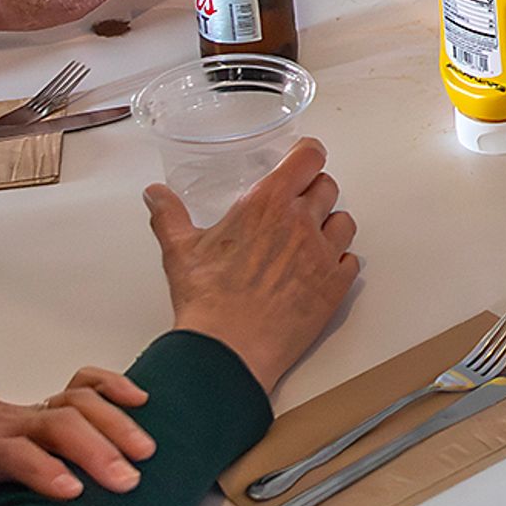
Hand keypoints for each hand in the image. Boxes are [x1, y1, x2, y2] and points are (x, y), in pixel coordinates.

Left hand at [0, 366, 156, 503]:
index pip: (9, 453)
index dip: (40, 469)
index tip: (73, 491)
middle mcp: (2, 428)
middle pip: (54, 424)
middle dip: (95, 448)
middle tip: (128, 480)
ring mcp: (27, 413)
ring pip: (75, 402)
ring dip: (114, 423)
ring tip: (145, 452)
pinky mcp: (44, 406)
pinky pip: (83, 384)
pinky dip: (113, 387)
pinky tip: (140, 401)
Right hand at [150, 138, 359, 393]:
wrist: (227, 350)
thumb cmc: (207, 300)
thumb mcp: (179, 249)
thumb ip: (169, 214)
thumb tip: (155, 195)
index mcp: (268, 203)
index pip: (309, 157)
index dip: (308, 155)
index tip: (304, 159)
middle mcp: (301, 222)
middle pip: (328, 186)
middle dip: (314, 192)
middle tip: (297, 207)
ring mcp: (322, 254)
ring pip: (344, 222)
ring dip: (330, 226)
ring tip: (309, 239)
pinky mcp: (334, 287)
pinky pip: (351, 261)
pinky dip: (339, 263)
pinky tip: (319, 270)